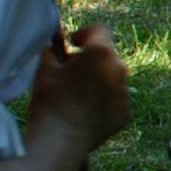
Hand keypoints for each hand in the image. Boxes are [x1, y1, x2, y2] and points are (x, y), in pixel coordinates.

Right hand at [30, 25, 129, 150]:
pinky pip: (115, 99)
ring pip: (112, 78)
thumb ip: (51, 48)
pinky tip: (84, 110)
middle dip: (91, 59)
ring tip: (75, 93)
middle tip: (70, 70)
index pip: (99, 30)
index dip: (84, 34)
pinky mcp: (125, 112)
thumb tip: (52, 39)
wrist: (60, 139)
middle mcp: (120, 69)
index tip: (71, 44)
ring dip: (98, 79)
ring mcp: (125, 92)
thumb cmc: (50, 99)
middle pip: (107, 55)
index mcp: (102, 53)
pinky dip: (102, 100)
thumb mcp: (45, 68)